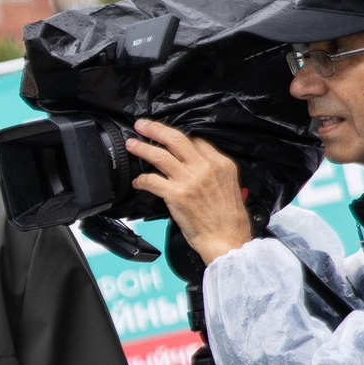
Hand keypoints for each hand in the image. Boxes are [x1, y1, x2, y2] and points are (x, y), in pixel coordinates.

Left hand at [126, 119, 253, 264]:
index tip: (166, 137)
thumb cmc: (228, 220)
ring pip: (160, 155)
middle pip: (176, 139)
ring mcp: (189, 180)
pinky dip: (141, 179)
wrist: (227, 239)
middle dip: (155, 128)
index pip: (196, 141)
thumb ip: (214, 172)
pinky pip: (152, 180)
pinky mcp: (176, 194)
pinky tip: (137, 181)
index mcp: (221, 164)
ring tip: (132, 145)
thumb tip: (195, 165)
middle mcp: (205, 167)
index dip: (178, 137)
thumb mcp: (230, 187)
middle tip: (142, 125)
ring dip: (142, 148)